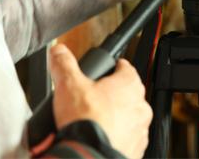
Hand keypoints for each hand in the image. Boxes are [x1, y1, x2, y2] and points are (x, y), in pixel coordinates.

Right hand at [50, 44, 152, 158]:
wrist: (88, 158)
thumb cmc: (85, 122)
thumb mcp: (68, 85)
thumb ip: (64, 64)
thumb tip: (59, 51)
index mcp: (129, 85)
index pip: (125, 67)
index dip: (112, 67)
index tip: (104, 71)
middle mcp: (140, 107)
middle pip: (127, 94)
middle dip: (111, 96)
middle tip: (93, 99)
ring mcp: (140, 131)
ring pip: (128, 119)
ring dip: (115, 119)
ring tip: (93, 123)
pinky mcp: (135, 151)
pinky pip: (127, 141)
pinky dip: (115, 139)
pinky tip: (98, 140)